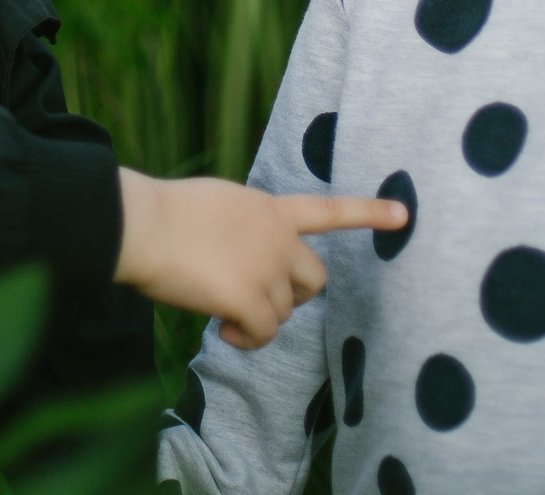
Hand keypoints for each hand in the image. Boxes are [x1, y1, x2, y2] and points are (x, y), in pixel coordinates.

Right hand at [113, 169, 409, 350]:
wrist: (141, 225)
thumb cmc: (163, 215)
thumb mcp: (217, 204)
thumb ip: (244, 226)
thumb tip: (243, 261)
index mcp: (268, 208)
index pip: (328, 211)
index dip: (368, 213)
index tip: (403, 214)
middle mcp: (277, 237)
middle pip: (315, 280)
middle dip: (292, 296)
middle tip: (253, 298)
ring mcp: (267, 268)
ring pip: (284, 312)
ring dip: (259, 318)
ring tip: (223, 312)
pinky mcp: (250, 298)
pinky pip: (264, 334)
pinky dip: (246, 339)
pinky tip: (222, 328)